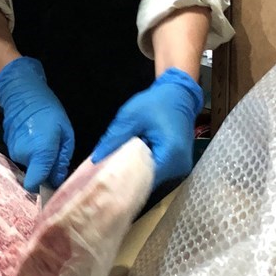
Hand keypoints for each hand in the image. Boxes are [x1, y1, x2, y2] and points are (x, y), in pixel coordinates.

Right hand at [0, 56, 74, 192]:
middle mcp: (23, 156)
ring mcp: (13, 151)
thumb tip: (58, 180)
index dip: (44, 189)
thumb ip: (62, 160)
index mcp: (40, 153)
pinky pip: (23, 156)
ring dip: (37, 160)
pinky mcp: (9, 145)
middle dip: (45, 170)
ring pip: (29, 165)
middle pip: (35, 175)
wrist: (22, 93)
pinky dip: (29, 151)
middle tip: (55, 156)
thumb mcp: (66, 134)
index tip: (52, 186)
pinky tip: (34, 138)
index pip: (35, 184)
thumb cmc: (49, 111)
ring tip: (45, 143)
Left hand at [91, 67, 203, 186]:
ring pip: (152, 178)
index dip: (123, 180)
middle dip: (126, 179)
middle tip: (105, 178)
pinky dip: (143, 169)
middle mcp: (179, 166)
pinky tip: (128, 166)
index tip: (105, 180)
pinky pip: (157, 172)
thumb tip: (96, 159)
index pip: (144, 178)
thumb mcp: (131, 115)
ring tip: (114, 173)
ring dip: (134, 175)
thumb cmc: (156, 102)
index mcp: (171, 154)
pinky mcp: (177, 165)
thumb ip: (114, 137)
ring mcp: (180, 167)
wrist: (179, 94)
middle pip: (148, 181)